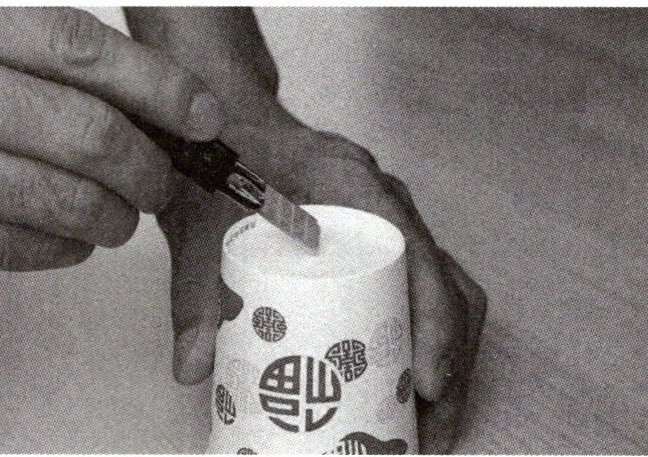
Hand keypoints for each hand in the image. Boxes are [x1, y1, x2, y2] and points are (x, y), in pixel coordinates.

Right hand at [0, 7, 223, 271]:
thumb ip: (26, 30)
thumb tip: (131, 73)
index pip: (84, 52)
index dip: (161, 87)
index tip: (203, 114)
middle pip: (89, 136)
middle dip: (151, 166)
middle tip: (165, 175)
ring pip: (63, 203)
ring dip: (117, 214)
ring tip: (124, 209)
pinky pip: (18, 246)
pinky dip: (65, 246)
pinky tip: (72, 233)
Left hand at [160, 117, 486, 452]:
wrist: (225, 129)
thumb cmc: (221, 162)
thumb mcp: (201, 225)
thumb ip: (196, 291)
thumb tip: (195, 368)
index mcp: (352, 186)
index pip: (418, 255)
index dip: (434, 322)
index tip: (425, 384)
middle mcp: (386, 205)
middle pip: (449, 286)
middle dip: (451, 364)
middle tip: (428, 430)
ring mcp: (390, 225)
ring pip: (448, 293)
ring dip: (448, 360)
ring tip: (425, 422)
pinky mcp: (381, 246)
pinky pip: (427, 292)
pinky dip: (429, 342)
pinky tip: (408, 384)